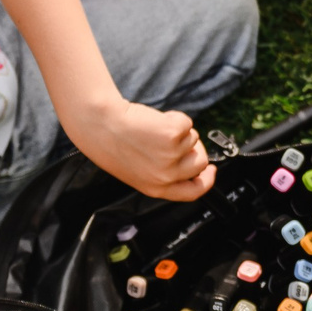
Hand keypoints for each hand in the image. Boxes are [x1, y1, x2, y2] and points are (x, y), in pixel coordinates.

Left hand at [75, 95, 214, 200]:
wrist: (100, 124)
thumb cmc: (112, 144)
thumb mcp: (137, 171)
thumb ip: (162, 173)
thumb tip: (192, 163)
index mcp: (156, 189)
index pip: (193, 192)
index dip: (206, 181)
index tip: (211, 171)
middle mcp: (166, 176)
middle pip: (199, 163)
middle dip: (195, 148)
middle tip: (177, 138)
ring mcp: (171, 155)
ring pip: (192, 139)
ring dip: (178, 130)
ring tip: (152, 129)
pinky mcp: (173, 134)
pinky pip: (186, 123)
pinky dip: (175, 117)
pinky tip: (155, 120)